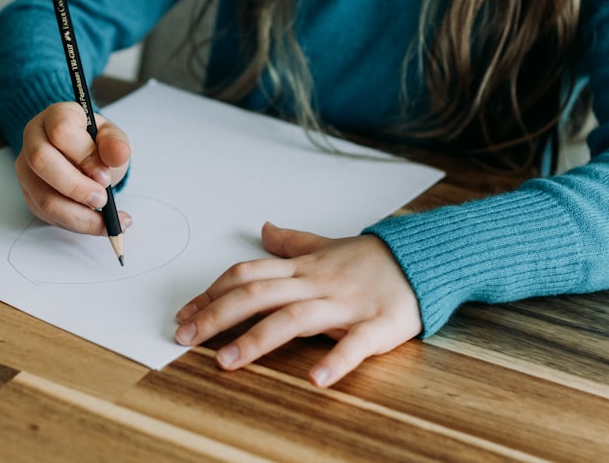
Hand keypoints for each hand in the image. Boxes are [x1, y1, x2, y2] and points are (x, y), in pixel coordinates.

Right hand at [15, 102, 131, 234]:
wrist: (81, 156)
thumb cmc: (95, 143)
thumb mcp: (111, 137)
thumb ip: (115, 144)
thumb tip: (118, 155)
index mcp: (55, 117)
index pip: (62, 132)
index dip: (85, 156)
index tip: (105, 175)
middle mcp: (34, 140)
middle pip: (42, 162)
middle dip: (77, 188)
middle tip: (103, 199)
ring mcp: (27, 169)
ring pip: (44, 197)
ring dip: (79, 215)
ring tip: (107, 221)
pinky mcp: (29, 194)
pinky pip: (48, 216)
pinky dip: (77, 224)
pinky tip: (99, 224)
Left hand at [174, 223, 421, 386]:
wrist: (424, 259)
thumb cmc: (371, 258)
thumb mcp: (327, 245)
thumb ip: (292, 242)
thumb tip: (263, 228)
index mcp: (303, 267)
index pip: (247, 275)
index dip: (212, 293)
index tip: (184, 313)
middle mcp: (317, 283)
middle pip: (258, 295)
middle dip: (217, 316)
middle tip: (184, 337)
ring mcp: (346, 304)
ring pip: (294, 318)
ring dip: (256, 340)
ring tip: (226, 362)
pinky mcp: (379, 325)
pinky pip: (355, 343)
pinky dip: (335, 360)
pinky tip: (315, 379)